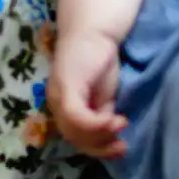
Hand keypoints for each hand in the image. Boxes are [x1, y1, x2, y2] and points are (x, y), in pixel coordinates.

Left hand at [48, 29, 126, 157]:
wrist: (93, 29)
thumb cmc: (98, 58)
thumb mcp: (103, 94)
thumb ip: (101, 113)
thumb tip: (107, 133)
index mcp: (63, 107)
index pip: (76, 138)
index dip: (97, 149)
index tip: (120, 148)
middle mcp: (56, 104)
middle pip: (74, 139)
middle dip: (100, 147)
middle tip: (122, 146)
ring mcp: (59, 96)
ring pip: (75, 131)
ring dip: (100, 136)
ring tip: (121, 126)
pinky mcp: (66, 87)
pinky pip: (77, 117)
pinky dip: (96, 124)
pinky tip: (114, 119)